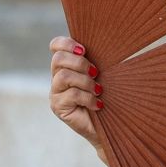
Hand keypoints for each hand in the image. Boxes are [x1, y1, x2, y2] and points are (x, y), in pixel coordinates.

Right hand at [48, 36, 105, 158]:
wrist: (110, 125)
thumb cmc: (108, 96)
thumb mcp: (102, 74)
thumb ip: (95, 60)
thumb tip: (106, 41)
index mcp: (67, 65)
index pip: (56, 45)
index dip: (67, 43)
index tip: (84, 50)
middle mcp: (57, 77)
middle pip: (58, 59)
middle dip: (80, 63)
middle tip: (96, 73)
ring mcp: (55, 92)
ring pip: (64, 76)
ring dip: (85, 82)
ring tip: (98, 90)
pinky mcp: (58, 107)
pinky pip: (71, 94)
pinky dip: (88, 98)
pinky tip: (97, 104)